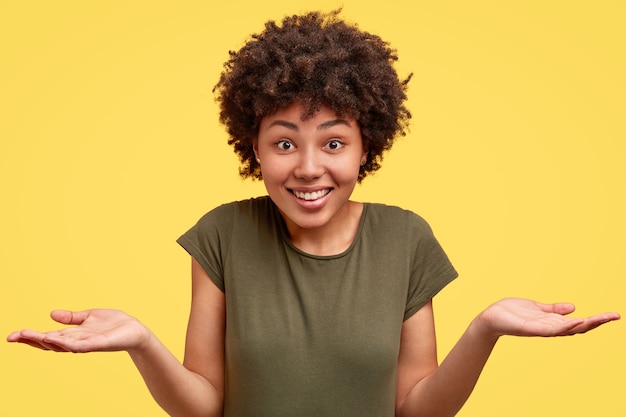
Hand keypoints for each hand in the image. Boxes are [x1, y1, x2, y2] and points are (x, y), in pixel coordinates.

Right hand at [6, 309, 150, 352]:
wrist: (135, 331)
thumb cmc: (113, 324)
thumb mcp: (89, 317)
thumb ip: (71, 318)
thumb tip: (51, 314)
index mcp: (72, 335)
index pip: (47, 337)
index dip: (30, 337)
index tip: (13, 335)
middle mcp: (76, 341)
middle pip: (50, 343)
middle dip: (32, 340)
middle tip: (14, 336)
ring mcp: (87, 344)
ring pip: (63, 345)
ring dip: (48, 342)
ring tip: (34, 336)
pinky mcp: (99, 343)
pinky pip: (81, 345)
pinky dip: (67, 343)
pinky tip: (56, 339)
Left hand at [475, 298, 619, 338]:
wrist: (490, 318)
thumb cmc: (511, 313)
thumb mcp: (537, 308)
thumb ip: (553, 309)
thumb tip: (573, 307)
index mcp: (552, 322)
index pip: (579, 322)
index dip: (596, 319)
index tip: (613, 315)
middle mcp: (550, 327)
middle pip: (578, 327)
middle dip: (597, 322)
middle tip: (615, 316)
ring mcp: (541, 329)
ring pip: (567, 329)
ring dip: (583, 324)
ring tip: (599, 319)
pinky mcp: (530, 328)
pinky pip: (549, 329)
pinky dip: (562, 327)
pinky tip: (574, 322)